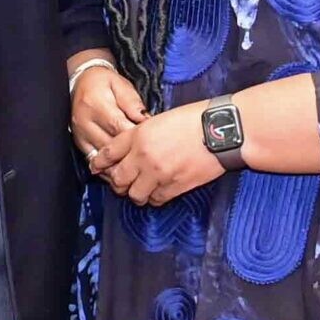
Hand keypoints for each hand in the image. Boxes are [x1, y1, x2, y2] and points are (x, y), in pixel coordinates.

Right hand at [70, 64, 145, 172]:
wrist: (81, 81)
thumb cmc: (104, 83)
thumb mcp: (121, 85)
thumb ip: (132, 103)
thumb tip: (145, 120)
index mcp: (96, 104)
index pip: (118, 127)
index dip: (136, 137)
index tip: (152, 142)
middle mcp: (84, 121)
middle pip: (110, 145)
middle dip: (130, 154)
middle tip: (149, 160)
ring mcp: (80, 133)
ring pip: (101, 156)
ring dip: (119, 164)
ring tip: (137, 169)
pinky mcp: (79, 142)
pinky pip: (92, 159)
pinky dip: (107, 167)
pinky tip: (120, 171)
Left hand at [98, 103, 224, 206]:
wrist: (222, 132)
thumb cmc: (193, 120)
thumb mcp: (158, 120)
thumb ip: (140, 135)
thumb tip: (129, 150)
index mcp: (138, 136)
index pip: (107, 153)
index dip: (99, 163)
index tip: (97, 167)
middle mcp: (144, 156)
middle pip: (117, 179)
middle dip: (117, 182)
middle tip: (121, 182)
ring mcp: (159, 173)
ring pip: (134, 194)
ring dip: (135, 193)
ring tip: (140, 189)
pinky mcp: (175, 186)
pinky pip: (156, 200)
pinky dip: (154, 198)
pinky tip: (157, 191)